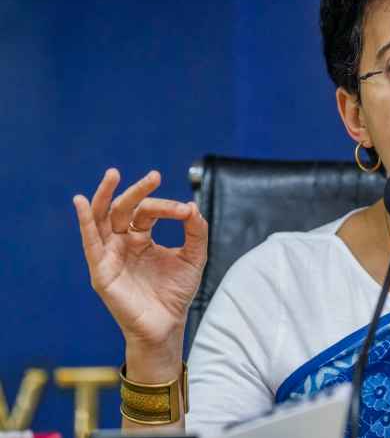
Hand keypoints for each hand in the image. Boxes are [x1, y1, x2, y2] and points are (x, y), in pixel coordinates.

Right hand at [73, 169, 207, 351]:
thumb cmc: (176, 292)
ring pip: (101, 219)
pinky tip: (82, 202)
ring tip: (112, 174)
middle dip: (137, 191)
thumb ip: (196, 231)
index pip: (147, 212)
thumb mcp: (194, 256)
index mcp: (141, 238)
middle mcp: (122, 243)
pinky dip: (85, 221)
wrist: (167, 325)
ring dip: (105, 195)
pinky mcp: (101, 271)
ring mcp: (109, 255)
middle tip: (154, 176)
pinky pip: (90, 243)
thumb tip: (192, 206)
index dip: (167, 207)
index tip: (186, 211)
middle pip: (122, 209)